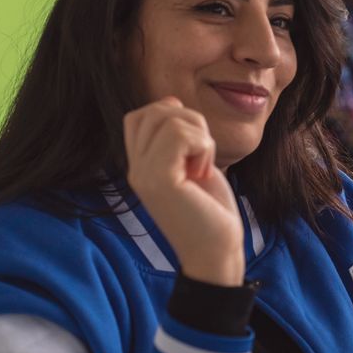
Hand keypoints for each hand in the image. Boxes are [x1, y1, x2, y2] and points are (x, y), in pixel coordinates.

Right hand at [124, 97, 244, 285]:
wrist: (216, 251)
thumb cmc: (210, 211)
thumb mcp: (192, 163)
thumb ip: (179, 136)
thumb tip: (171, 101)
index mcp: (140, 165)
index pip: (139, 116)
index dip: (170, 116)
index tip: (193, 145)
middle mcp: (135, 169)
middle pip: (154, 112)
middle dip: (189, 121)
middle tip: (202, 155)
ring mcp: (144, 175)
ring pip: (170, 120)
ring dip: (200, 137)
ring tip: (202, 168)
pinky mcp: (159, 180)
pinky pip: (180, 136)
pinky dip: (203, 147)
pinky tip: (203, 172)